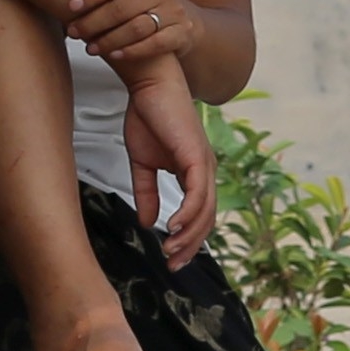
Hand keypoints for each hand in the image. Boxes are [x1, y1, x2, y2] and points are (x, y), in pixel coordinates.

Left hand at [67, 0, 197, 74]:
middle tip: (75, 31)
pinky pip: (156, 44)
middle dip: (93, 22)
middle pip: (122, 8)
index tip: (72, 6)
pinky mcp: (181, 33)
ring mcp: (174, 12)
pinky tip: (115, 55)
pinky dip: (132, 51)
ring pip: (137, 28)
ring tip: (91, 46)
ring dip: (109, 40)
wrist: (182, 18)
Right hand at [124, 66, 221, 261]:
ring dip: (189, 234)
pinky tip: (174, 227)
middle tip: (173, 265)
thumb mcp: (142, 163)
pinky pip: (197, 192)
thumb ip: (147, 193)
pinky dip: (188, 213)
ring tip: (171, 251)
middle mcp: (205, 171)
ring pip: (205, 210)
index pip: (198, 215)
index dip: (187, 239)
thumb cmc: (148, 117)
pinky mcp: (196, 156)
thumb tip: (148, 223)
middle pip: (206, 219)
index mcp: (194, 173)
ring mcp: (204, 164)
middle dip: (190, 246)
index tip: (171, 259)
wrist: (149, 85)